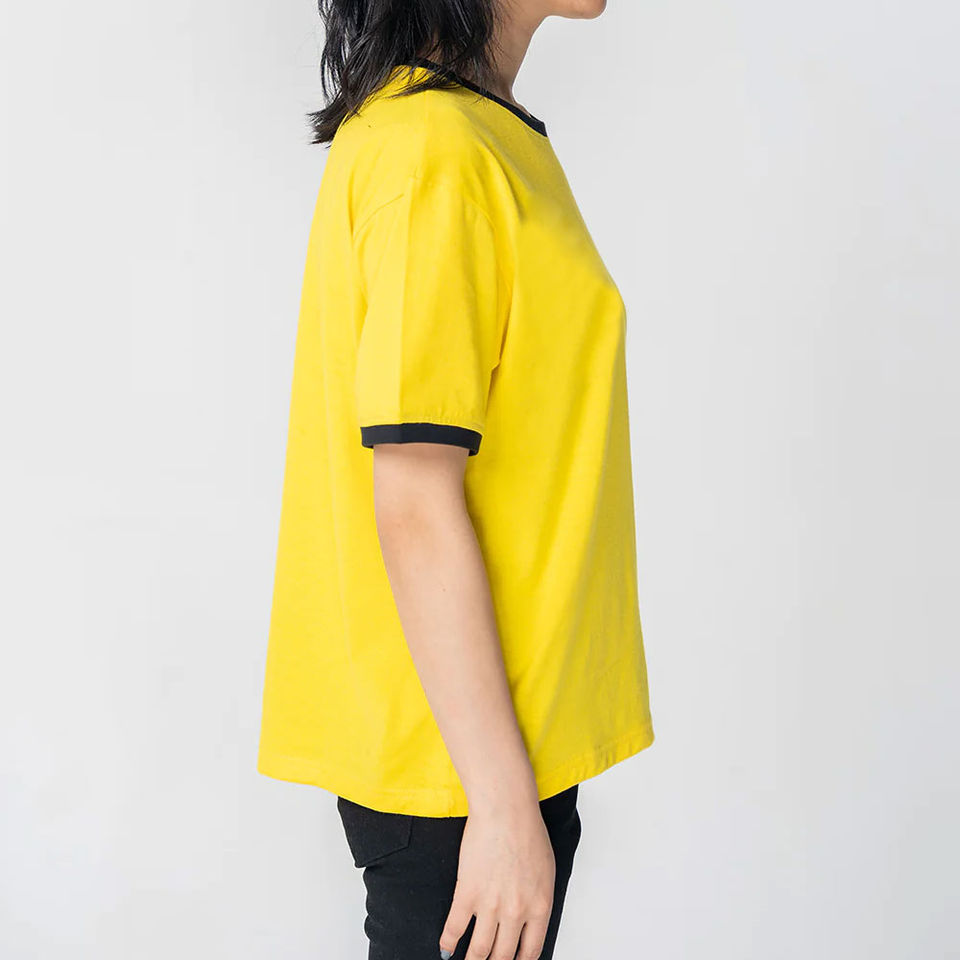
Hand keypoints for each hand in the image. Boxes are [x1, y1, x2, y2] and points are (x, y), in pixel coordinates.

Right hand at [439, 800, 555, 959]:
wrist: (506, 811)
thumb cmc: (528, 832)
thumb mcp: (546, 871)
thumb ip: (538, 899)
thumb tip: (529, 918)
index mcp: (540, 908)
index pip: (530, 952)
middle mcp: (516, 913)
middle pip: (503, 955)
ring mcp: (490, 906)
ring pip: (479, 950)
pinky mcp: (467, 893)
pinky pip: (455, 928)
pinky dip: (449, 942)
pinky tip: (446, 948)